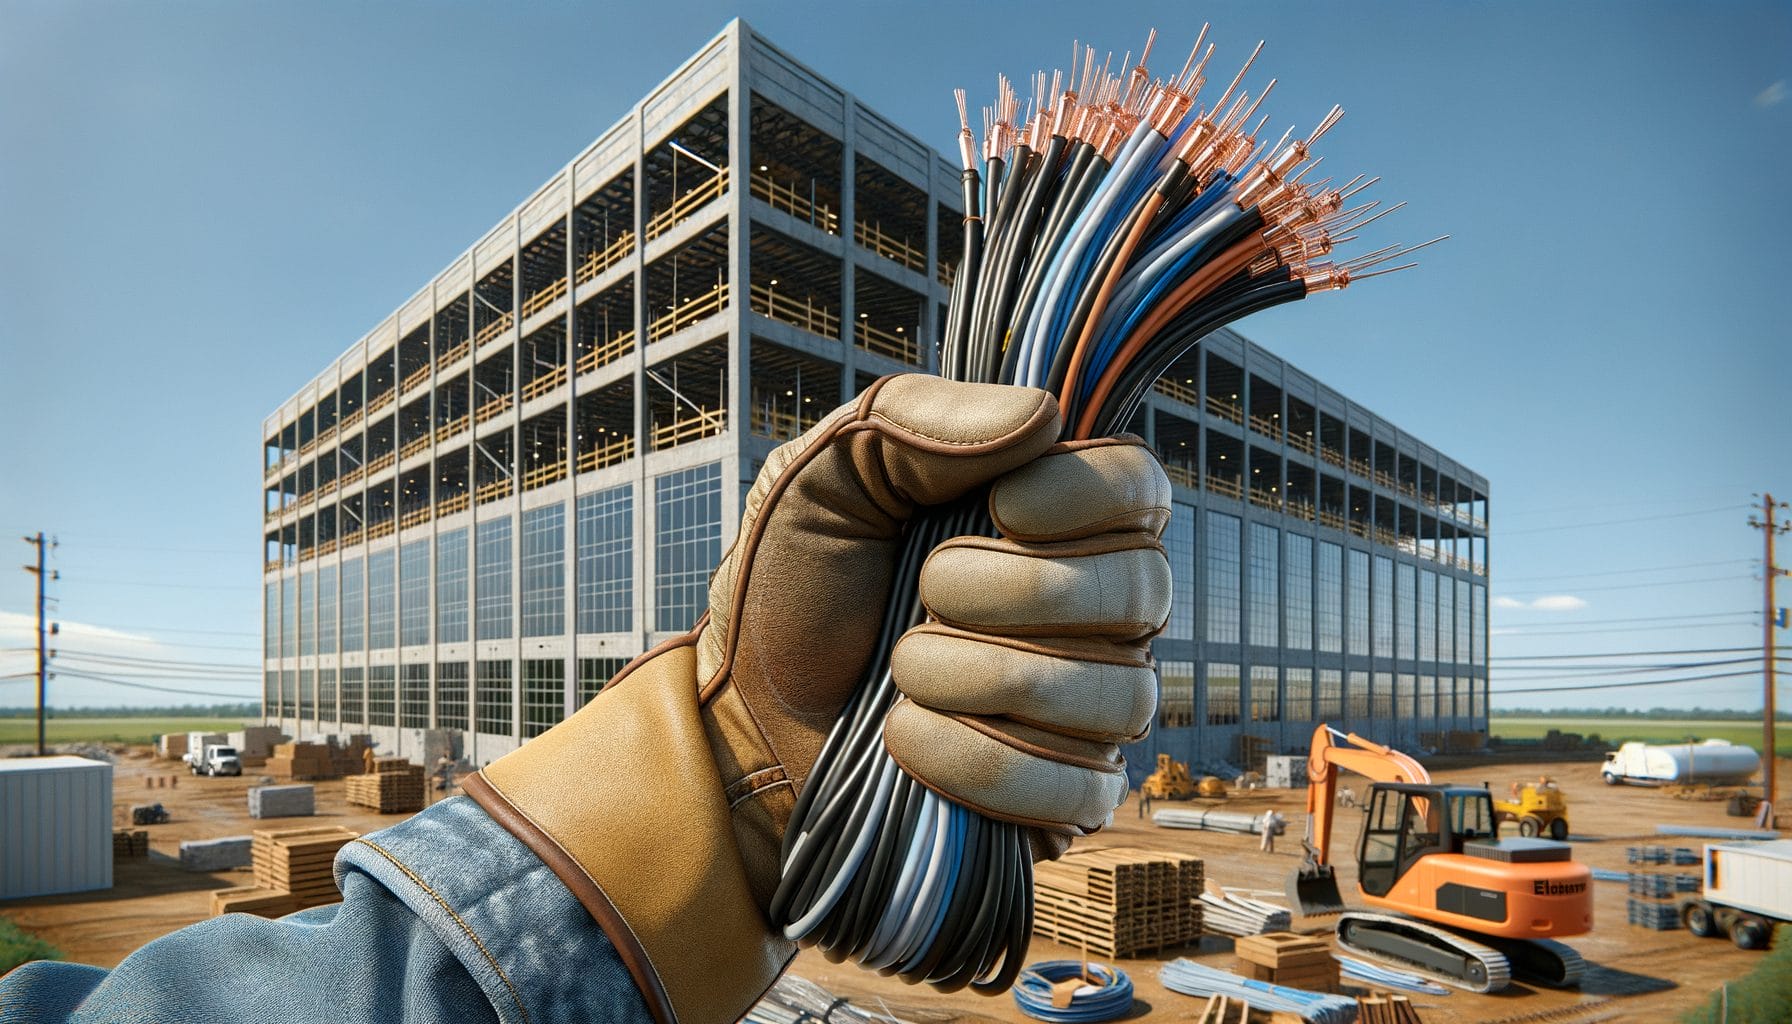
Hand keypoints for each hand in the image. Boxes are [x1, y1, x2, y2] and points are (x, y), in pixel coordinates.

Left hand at [467, 375, 1166, 1023]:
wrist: (746, 715)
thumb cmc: (799, 584)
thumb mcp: (829, 473)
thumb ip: (919, 420)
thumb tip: (1043, 414)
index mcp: (1056, 514)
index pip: (1139, 487)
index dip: (1082, 494)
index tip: (1000, 505)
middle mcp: (1098, 609)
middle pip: (1141, 591)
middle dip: (1015, 591)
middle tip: (925, 591)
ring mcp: (1092, 709)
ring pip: (1117, 695)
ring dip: (982, 678)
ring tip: (901, 669)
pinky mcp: (1067, 798)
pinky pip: (1080, 789)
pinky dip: (979, 763)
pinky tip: (908, 738)